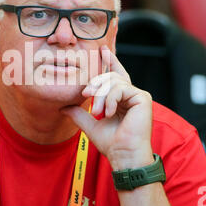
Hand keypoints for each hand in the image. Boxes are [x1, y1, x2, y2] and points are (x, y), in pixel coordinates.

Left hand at [61, 45, 153, 169]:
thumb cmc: (111, 143)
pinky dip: (111, 99)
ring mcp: (138, 95)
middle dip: (96, 83)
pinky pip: (121, 88)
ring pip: (114, 81)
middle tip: (86, 93)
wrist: (123, 155)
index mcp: (121, 99)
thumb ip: (79, 114)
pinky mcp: (142, 98)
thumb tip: (63, 107)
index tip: (102, 50)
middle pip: (110, 76)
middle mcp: (131, 95)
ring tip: (98, 112)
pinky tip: (109, 112)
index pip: (115, 75)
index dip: (110, 61)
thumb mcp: (90, 125)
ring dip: (101, 96)